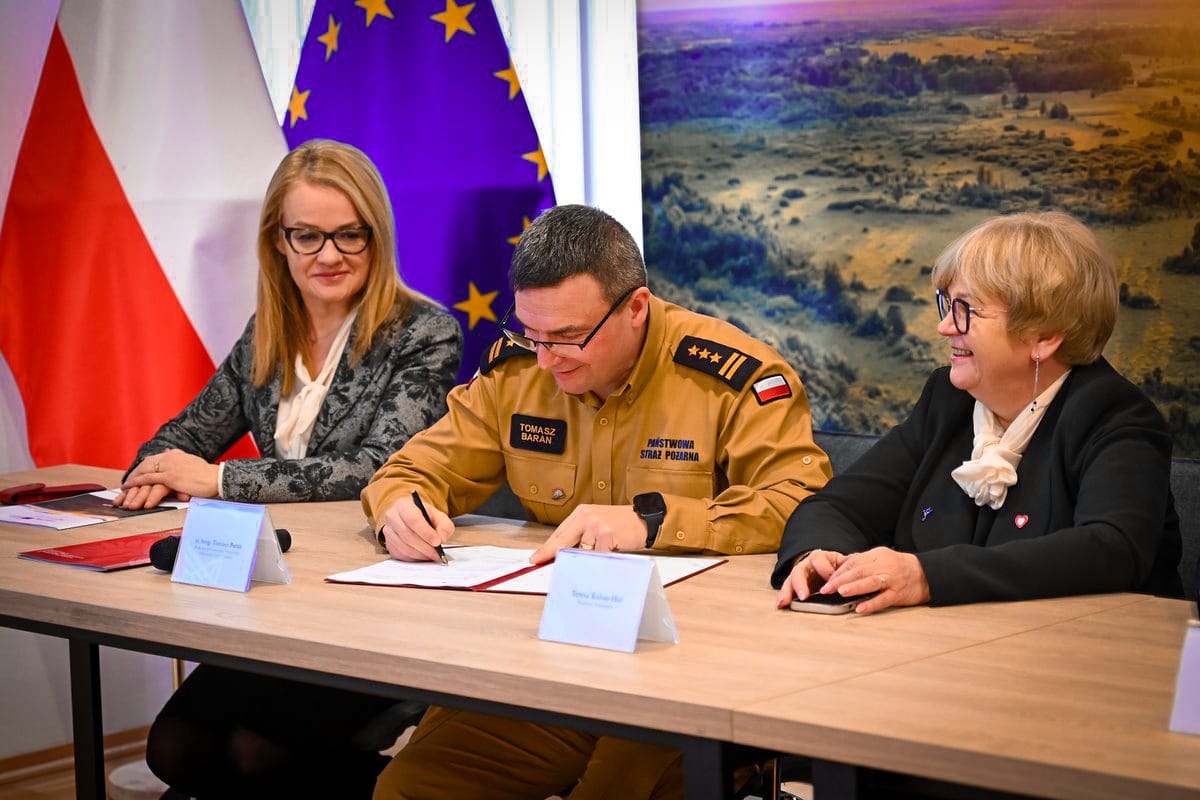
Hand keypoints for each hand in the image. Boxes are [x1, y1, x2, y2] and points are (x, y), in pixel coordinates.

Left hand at [117, 449, 212, 507]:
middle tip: (128, 480)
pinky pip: (148, 479)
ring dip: (133, 477)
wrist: (216, 478)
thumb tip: (171, 452)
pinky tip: (129, 486)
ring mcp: (169, 466)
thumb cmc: (208, 475)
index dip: (145, 466)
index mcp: (176, 454)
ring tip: (125, 485)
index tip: (139, 472)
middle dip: (136, 471)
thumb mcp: (192, 462)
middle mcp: (171, 457)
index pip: (155, 458)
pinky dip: (137, 482)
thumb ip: (181, 458)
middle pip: (147, 463)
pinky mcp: (169, 477)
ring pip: (145, 470)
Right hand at [379, 495, 454, 561]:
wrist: (414, 521)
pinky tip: (424, 556)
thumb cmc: (426, 518)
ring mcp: (388, 532)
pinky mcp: (389, 545)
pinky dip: (414, 558)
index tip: (437, 542)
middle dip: (425, 547)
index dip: (426, 532)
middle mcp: (392, 517)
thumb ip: (444, 527)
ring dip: (420, 554)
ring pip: (403, 547)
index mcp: (404, 505)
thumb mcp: (440, 517)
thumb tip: (441, 539)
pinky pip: (401, 555)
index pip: (413, 519)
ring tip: (433, 555)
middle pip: (407, 535)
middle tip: (437, 553)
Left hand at [530, 504, 645, 564]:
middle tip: (542, 564)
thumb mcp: (596, 524)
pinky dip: (598, 561)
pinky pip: (596, 556)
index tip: (535, 558)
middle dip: (554, 555)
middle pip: (564, 542)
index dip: (546, 548)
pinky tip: (607, 555)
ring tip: (599, 553)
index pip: (559, 533)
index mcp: (581, 513)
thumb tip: (561, 554)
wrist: (643, 519)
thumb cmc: (619, 525)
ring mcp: (596, 525)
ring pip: (581, 552)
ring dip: (586, 559)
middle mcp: (586, 517)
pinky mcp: (606, 535)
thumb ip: (579, 536)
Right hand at [775, 549, 846, 607]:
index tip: (830, 581)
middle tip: (804, 596)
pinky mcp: (793, 585)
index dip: (825, 571)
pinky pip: (786, 590)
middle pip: (800, 571)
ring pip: (790, 580)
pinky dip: (783, 597)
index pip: (820, 561)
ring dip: (787, 592)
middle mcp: (805, 565)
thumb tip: (856, 558)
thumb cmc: (834, 567)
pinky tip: (780, 604)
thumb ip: (847, 563)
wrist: (824, 567)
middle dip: (801, 584)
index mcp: (819, 558)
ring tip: (784, 602)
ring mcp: (797, 575)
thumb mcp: (841, 563)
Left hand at [819, 546, 929, 614]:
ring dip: (854, 587)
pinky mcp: (899, 594)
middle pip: (859, 571)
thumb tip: (844, 563)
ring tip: (840, 592)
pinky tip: (860, 609)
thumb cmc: (900, 566)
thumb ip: (864, 560)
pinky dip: (871, 604)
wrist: (926, 574)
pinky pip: (884, 599)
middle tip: (826, 588)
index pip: (853, 562)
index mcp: (877, 555)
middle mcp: (884, 566)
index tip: (826, 580)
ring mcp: (892, 580)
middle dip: (840, 580)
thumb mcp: (882, 557)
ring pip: (871, 582)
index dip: (839, 571)